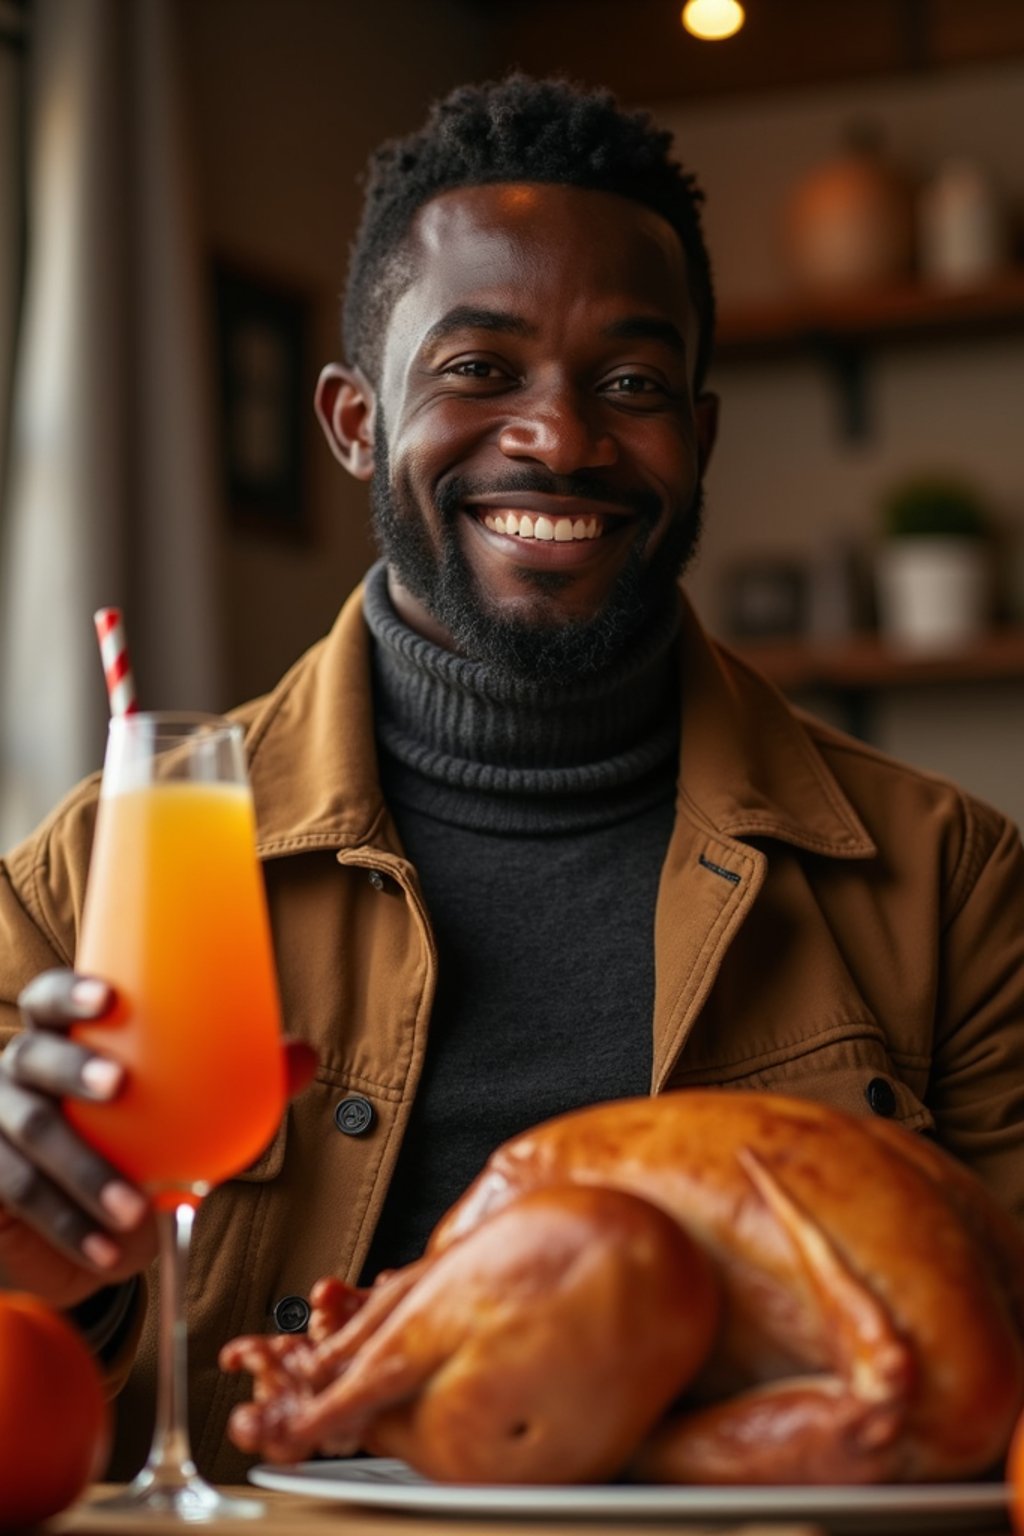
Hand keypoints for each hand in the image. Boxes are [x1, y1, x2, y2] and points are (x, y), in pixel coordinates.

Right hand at [0, 971, 316, 1309]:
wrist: (82, 1233)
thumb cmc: (130, 1149)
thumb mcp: (178, 1114)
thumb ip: (234, 1083)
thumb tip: (302, 1055)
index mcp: (61, 1040)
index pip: (48, 999)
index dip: (70, 992)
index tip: (108, 997)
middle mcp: (18, 1074)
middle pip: (31, 1056)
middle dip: (73, 1067)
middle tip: (119, 1087)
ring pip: (29, 1135)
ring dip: (84, 1172)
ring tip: (134, 1207)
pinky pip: (20, 1199)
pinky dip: (70, 1227)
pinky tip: (110, 1251)